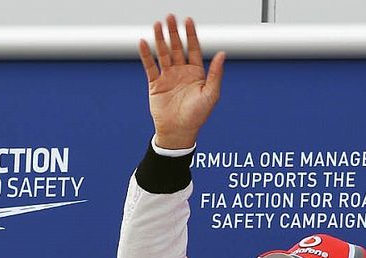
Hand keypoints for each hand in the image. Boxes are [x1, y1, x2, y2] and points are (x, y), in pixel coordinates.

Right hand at [138, 15, 225, 149]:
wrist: (179, 132)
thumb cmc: (197, 116)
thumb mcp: (211, 94)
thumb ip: (215, 73)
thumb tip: (222, 54)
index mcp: (196, 73)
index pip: (193, 48)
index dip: (191, 34)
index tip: (188, 21)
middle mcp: (181, 72)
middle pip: (177, 47)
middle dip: (174, 32)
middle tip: (170, 17)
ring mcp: (168, 77)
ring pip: (163, 54)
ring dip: (160, 39)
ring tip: (157, 25)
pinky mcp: (155, 84)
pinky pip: (150, 67)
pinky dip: (146, 55)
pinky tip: (144, 43)